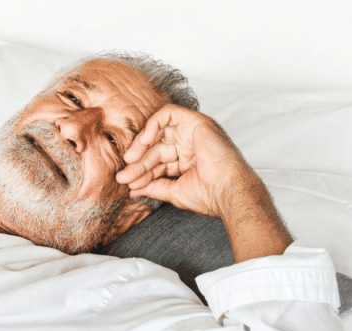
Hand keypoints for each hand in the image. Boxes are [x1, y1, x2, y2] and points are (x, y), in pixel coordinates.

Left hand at [116, 104, 292, 261]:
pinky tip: (143, 143)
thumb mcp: (173, 191)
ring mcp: (193, 132)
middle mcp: (190, 145)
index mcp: (187, 161)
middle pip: (156, 148)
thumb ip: (153, 187)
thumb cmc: (208, 195)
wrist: (227, 191)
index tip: (129, 184)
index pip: (158, 162)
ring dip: (142, 145)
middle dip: (139, 162)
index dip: (142, 171)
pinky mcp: (195, 121)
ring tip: (131, 160)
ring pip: (159, 131)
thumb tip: (132, 189)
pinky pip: (167, 114)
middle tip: (124, 176)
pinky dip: (152, 126)